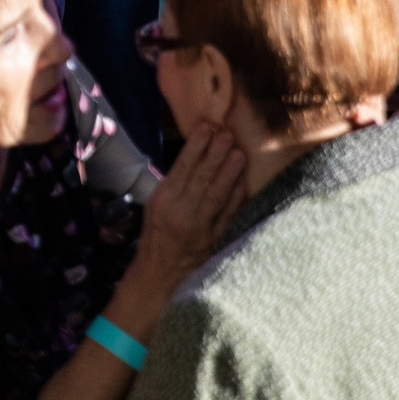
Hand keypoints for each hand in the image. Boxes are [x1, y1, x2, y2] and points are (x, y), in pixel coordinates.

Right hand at [126, 121, 246, 293]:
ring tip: (239, 153)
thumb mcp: (155, 206)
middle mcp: (181, 212)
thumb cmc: (156, 233)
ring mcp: (199, 227)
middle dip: (215, 154)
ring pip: (216, 195)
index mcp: (163, 201)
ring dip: (229, 172)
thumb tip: (197, 155)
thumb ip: (174, 184)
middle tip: (228, 134)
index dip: (194, 147)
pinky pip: (227, 214)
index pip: (181, 168)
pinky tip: (243, 181)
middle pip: (201, 179)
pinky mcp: (214, 239)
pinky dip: (236, 197)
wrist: (159, 273)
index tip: (205, 126)